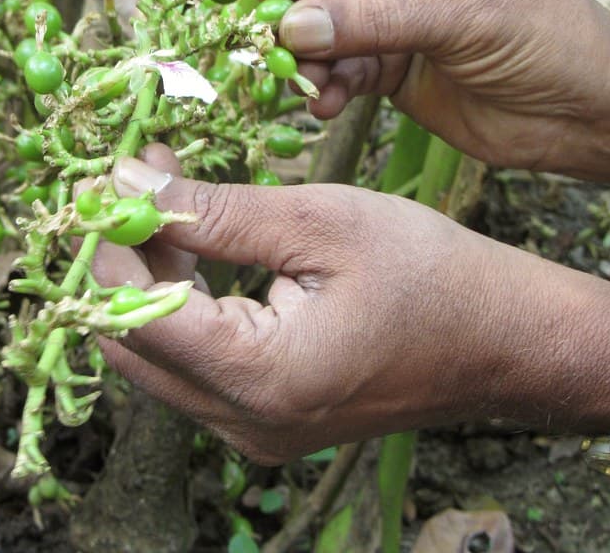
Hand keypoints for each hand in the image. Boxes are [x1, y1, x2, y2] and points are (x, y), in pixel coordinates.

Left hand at [93, 146, 609, 463]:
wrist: (505, 341)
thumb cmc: (431, 276)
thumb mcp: (319, 223)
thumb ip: (214, 211)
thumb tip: (129, 184)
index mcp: (258, 378)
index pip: (133, 316)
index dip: (108, 245)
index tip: (104, 182)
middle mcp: (242, 421)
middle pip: (133, 340)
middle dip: (123, 256)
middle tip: (136, 179)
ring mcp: (251, 428)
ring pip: (159, 351)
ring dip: (150, 273)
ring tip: (165, 191)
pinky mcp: (264, 416)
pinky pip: (196, 361)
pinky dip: (184, 300)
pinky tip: (196, 239)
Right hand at [256, 0, 609, 185]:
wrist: (584, 115)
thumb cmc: (547, 40)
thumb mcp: (461, 17)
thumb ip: (374, 19)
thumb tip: (293, 24)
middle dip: (306, 18)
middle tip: (271, 49)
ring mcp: (398, 8)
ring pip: (331, 26)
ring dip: (313, 58)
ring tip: (305, 87)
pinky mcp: (390, 57)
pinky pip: (343, 65)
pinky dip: (330, 86)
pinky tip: (326, 105)